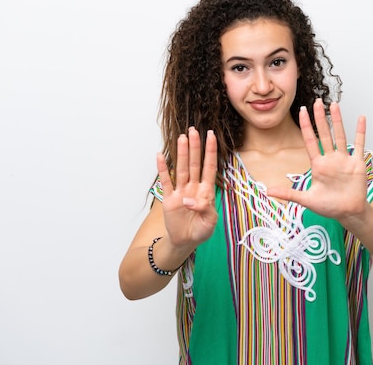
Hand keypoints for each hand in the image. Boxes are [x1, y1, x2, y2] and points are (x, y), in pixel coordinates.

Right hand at [156, 128, 217, 248]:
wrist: (185, 242)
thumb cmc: (201, 231)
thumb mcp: (210, 222)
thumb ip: (205, 210)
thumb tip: (190, 200)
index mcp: (206, 191)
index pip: (209, 167)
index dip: (210, 152)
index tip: (211, 136)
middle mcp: (193, 187)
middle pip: (194, 163)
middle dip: (195, 147)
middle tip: (194, 130)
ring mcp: (181, 191)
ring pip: (181, 168)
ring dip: (181, 153)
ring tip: (182, 137)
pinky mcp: (169, 198)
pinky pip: (166, 181)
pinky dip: (163, 169)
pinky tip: (160, 156)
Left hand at [266, 99, 369, 228]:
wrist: (349, 213)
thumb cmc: (329, 207)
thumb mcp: (306, 200)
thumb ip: (288, 194)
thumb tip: (267, 192)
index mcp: (318, 165)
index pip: (310, 141)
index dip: (306, 126)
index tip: (302, 111)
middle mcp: (330, 159)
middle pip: (324, 133)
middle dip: (320, 117)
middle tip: (317, 100)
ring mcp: (344, 159)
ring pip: (340, 135)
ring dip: (338, 120)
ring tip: (334, 105)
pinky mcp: (357, 163)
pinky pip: (359, 144)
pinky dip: (361, 131)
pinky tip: (361, 118)